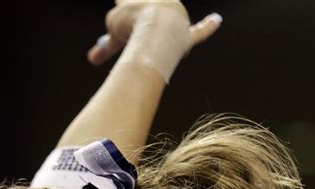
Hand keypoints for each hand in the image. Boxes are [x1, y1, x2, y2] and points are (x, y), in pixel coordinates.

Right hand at [87, 0, 221, 65]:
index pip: (123, 3)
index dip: (118, 11)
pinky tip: (217, 19)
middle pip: (144, 15)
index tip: (115, 11)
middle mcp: (155, 4)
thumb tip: (97, 56)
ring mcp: (172, 17)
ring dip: (156, 30)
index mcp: (134, 2)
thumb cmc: (132, 28)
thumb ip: (106, 45)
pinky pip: (199, 31)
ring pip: (164, 23)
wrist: (154, 28)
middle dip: (136, 23)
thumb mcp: (112, 34)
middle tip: (133, 28)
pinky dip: (207, 27)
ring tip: (148, 37)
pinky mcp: (185, 33)